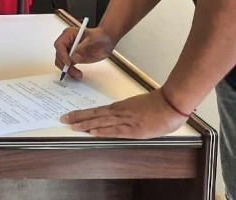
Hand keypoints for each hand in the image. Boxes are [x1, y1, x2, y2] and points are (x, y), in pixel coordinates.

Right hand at [53, 26, 115, 79]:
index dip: (62, 55)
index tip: (68, 63)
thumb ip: (83, 48)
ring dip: (68, 69)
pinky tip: (77, 73)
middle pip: (59, 55)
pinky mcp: (72, 57)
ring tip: (78, 74)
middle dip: (65, 64)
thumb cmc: (100, 37)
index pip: (60, 45)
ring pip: (61, 62)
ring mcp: (68, 50)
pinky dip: (70, 71)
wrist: (106, 41)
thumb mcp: (93, 40)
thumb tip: (74, 57)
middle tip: (74, 71)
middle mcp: (67, 42)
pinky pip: (67, 66)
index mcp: (69, 34)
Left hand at [60, 90, 188, 138]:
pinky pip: (116, 130)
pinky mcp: (135, 129)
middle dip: (78, 117)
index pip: (97, 111)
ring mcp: (127, 120)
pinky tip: (93, 132)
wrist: (171, 103)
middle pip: (95, 114)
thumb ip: (129, 113)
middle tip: (63, 119)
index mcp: (121, 107)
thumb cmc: (159, 105)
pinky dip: (103, 131)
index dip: (83, 113)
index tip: (71, 115)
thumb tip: (121, 118)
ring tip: (72, 125)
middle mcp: (120, 112)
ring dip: (86, 124)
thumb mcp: (139, 107)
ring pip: (102, 121)